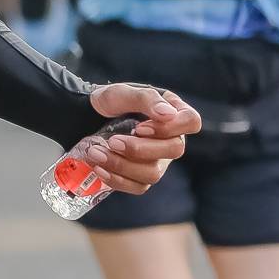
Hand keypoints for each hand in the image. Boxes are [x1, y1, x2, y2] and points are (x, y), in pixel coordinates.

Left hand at [83, 81, 201, 191]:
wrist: (87, 118)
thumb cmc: (110, 102)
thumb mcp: (123, 93)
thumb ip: (147, 99)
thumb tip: (168, 114)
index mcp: (173, 113)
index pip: (191, 121)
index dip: (170, 128)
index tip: (140, 127)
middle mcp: (171, 139)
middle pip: (174, 151)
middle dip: (140, 149)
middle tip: (112, 141)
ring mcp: (158, 161)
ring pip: (153, 173)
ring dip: (122, 165)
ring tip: (96, 153)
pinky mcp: (141, 177)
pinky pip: (137, 186)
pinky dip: (117, 179)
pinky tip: (99, 168)